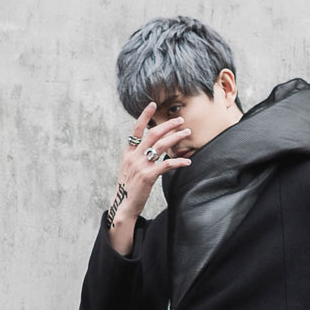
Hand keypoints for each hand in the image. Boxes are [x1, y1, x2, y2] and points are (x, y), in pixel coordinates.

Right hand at [105, 103, 192, 252]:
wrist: (123, 205)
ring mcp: (141, 165)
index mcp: (128, 153)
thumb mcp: (128, 169)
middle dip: (168, 125)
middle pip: (153, 134)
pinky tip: (187, 162)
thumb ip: (136, 158)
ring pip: (161, 146)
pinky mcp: (148, 176)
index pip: (136, 130)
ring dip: (176, 138)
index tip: (153, 105)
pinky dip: (178, 162)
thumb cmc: (128, 189)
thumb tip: (147, 150)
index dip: (144, 116)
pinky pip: (166, 165)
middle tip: (180, 120)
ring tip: (187, 133)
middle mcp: (134, 156)